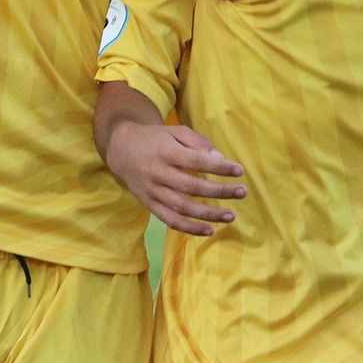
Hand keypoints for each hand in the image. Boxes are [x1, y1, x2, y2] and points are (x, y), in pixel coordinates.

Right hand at [104, 122, 246, 235]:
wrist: (121, 148)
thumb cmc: (155, 138)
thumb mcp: (175, 131)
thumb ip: (198, 143)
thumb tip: (221, 160)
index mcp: (165, 151)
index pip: (196, 161)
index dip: (219, 168)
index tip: (239, 170)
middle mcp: (157, 173)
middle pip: (191, 187)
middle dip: (219, 192)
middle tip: (242, 192)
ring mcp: (152, 191)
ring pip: (182, 208)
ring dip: (208, 215)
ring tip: (230, 216)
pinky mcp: (149, 204)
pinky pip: (170, 220)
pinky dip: (189, 228)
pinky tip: (209, 230)